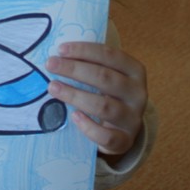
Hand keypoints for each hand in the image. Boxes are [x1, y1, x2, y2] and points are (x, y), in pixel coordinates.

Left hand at [46, 42, 146, 156]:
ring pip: (104, 106)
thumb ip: (90, 66)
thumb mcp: (107, 77)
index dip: (84, 51)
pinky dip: (88, 127)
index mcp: (135, 70)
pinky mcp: (125, 140)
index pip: (110, 55)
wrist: (123, 129)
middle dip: (74, 69)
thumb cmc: (109, 95)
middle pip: (105, 78)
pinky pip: (106, 135)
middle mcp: (137, 93)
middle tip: (51, 65)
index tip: (60, 49)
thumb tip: (57, 57)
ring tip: (53, 87)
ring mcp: (133, 118)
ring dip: (75, 95)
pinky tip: (73, 116)